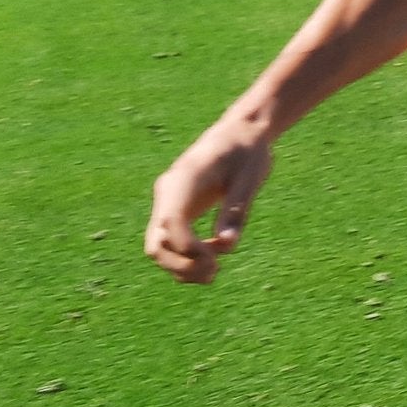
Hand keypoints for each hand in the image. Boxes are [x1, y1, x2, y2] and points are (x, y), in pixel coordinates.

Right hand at [145, 123, 274, 283]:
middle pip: (156, 243)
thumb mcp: (250, 179)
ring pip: (159, 248)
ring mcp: (168, 203)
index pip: (171, 222)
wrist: (239, 133)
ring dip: (182, 267)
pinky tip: (213, 257)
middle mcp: (169, 193)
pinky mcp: (175, 211)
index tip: (215, 260)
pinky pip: (169, 243)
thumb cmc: (247, 152)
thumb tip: (227, 245)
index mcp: (185, 179)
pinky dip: (185, 259)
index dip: (188, 248)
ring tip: (214, 272)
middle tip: (215, 271)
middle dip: (182, 265)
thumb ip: (236, 211)